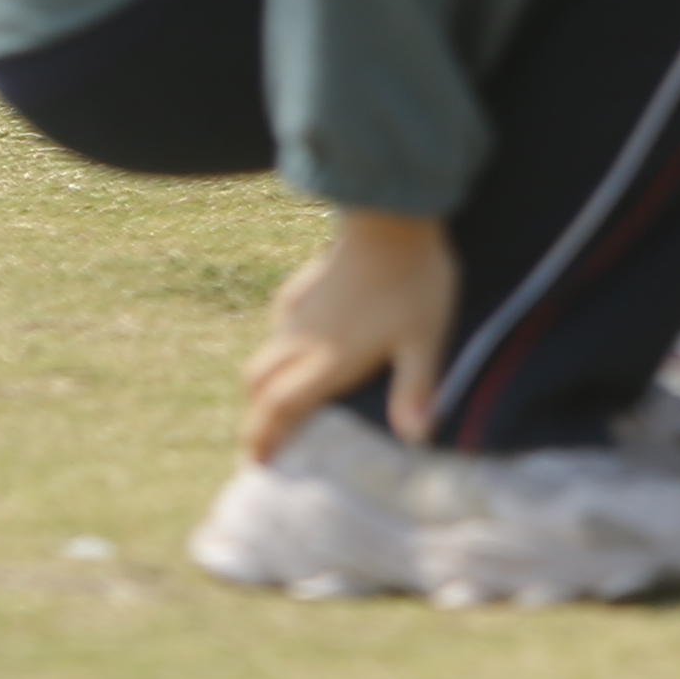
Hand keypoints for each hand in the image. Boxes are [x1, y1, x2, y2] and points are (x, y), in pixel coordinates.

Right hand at [242, 209, 457, 459]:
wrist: (392, 215)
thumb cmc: (413, 280)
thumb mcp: (424, 339)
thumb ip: (416, 389)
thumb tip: (416, 439)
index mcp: (326, 361)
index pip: (279, 407)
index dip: (262, 437)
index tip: (256, 463)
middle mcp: (303, 340)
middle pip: (261, 383)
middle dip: (257, 414)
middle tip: (265, 436)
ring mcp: (303, 309)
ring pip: (268, 351)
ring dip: (266, 379)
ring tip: (280, 395)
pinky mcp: (308, 282)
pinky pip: (284, 317)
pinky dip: (282, 337)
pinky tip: (299, 335)